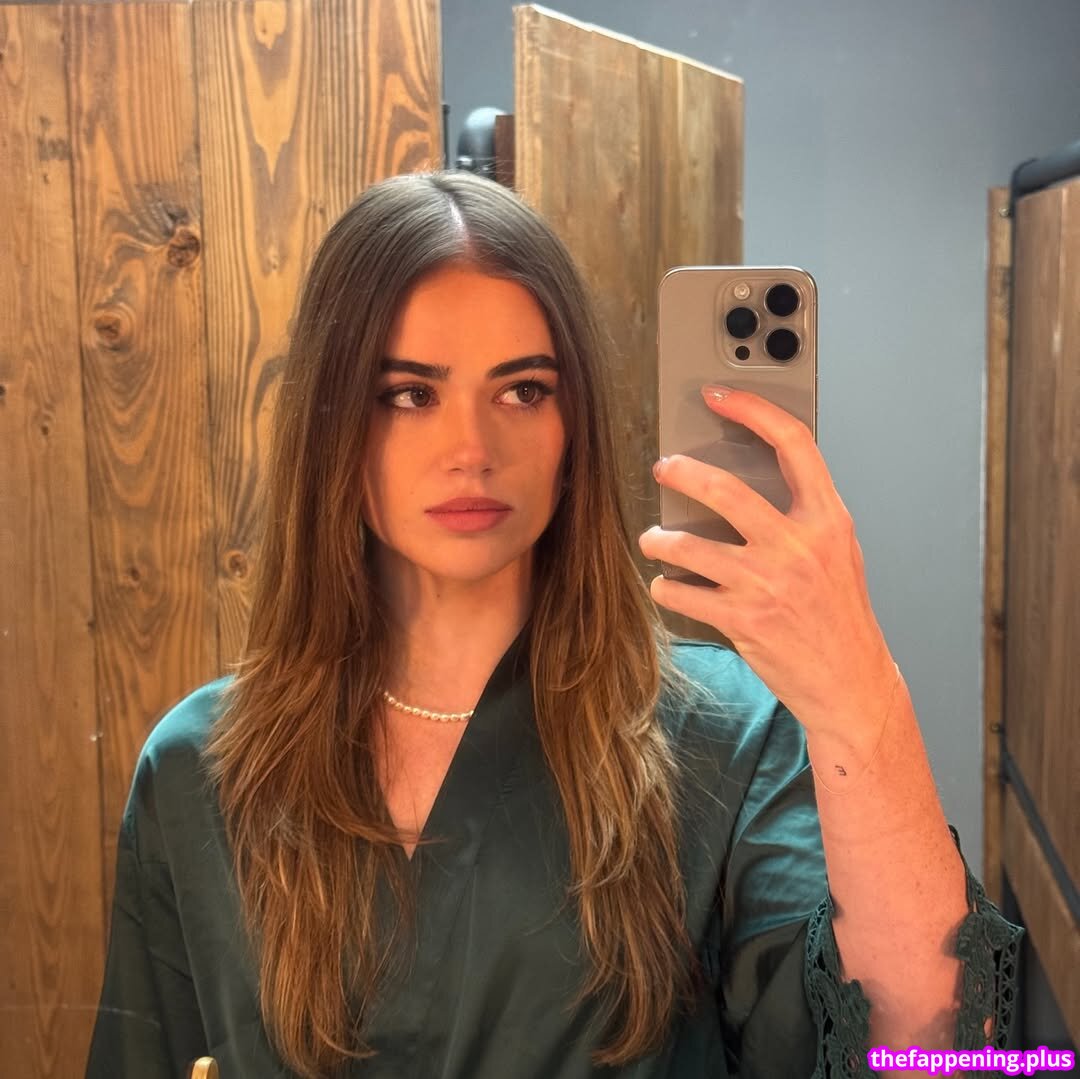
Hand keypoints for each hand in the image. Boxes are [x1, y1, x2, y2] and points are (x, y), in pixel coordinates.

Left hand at [638, 385, 895, 735]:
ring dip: (660, 540)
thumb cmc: (840, 614)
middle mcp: (798, 547)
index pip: (793, 443)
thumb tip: (743, 478)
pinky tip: (667, 585)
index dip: (753, 410)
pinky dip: (666, 587)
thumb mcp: (838, 552)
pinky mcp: (742, 620)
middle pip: (724, 489)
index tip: (721, 396)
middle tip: (665, 468)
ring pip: (689, 546)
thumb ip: (802, 515)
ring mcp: (768, 584)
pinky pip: (682, 593)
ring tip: (654, 539)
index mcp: (828, 520)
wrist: (850, 682)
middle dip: (682, 473)